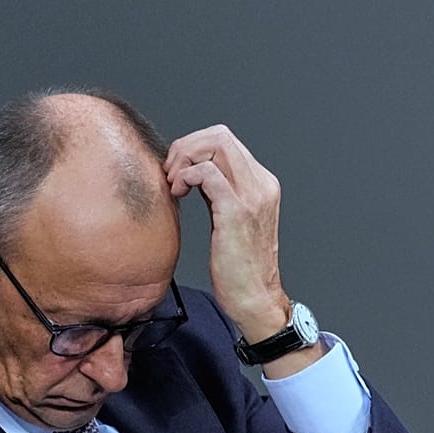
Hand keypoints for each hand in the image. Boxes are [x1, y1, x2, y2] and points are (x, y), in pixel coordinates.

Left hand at [164, 125, 287, 340]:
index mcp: (262, 183)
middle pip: (220, 135)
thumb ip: (218, 191)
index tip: (178, 172)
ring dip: (185, 159)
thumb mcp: (231, 219)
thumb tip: (191, 172)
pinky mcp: (237, 211)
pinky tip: (179, 193)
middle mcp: (261, 184)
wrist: (255, 297)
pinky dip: (187, 176)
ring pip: (216, 145)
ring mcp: (252, 195)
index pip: (225, 140)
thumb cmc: (240, 266)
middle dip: (186, 147)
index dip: (194, 148)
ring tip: (174, 185)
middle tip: (171, 175)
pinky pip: (207, 173)